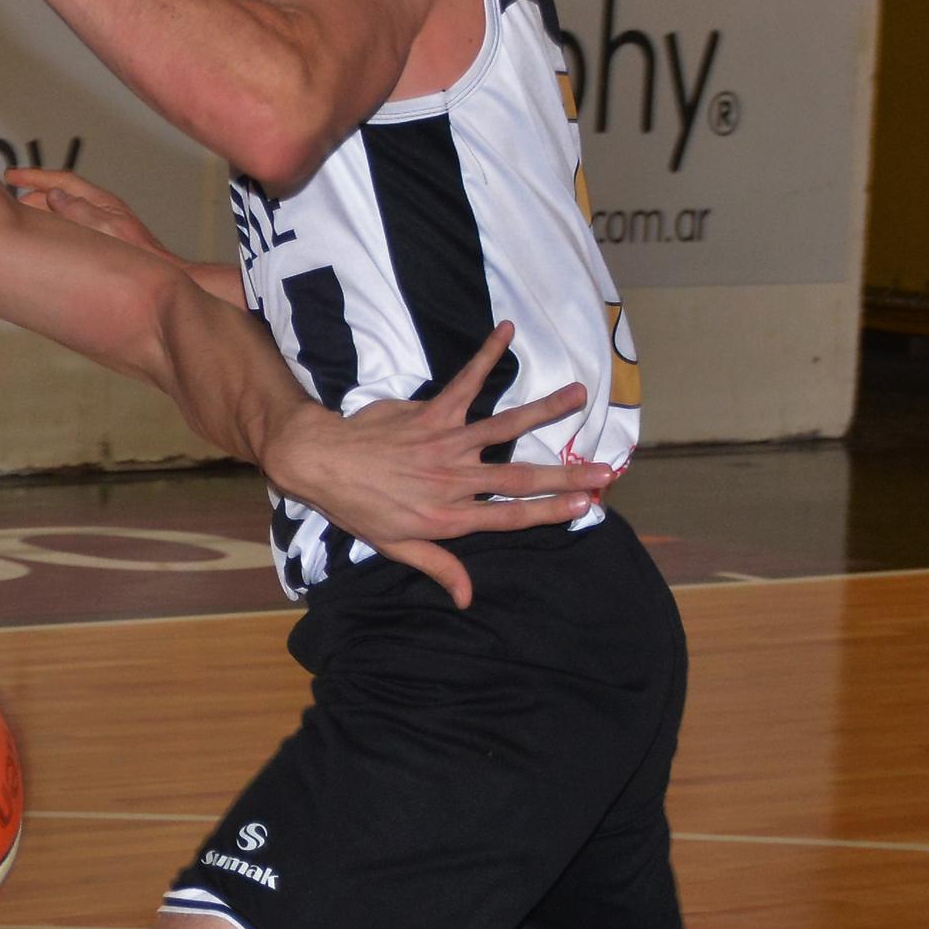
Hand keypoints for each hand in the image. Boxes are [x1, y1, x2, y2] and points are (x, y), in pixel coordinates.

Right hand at [6, 165, 165, 257]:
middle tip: (10, 194)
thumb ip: (79, 209)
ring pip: (62, 209)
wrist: (160, 271)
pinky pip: (67, 225)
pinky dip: (51, 224)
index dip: (34, 176)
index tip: (12, 175)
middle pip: (59, 193)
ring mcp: (99, 222)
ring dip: (41, 208)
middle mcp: (99, 208)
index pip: (62, 181)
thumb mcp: (106, 227)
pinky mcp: (99, 237)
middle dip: (33, 191)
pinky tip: (45, 235)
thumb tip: (55, 196)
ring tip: (21, 213)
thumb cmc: (139, 253)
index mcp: (100, 201)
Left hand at [256, 323, 616, 608]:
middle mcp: (454, 480)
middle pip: (520, 477)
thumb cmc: (357, 508)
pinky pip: (464, 383)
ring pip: (504, 427)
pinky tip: (505, 331)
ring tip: (579, 394)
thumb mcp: (395, 547)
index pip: (511, 517)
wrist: (321, 464)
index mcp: (448, 517)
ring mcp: (445, 444)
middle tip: (607, 468)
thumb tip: (468, 597)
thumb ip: (437, 566)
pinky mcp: (431, 413)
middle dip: (567, 473)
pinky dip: (485, 356)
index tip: (588, 504)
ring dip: (544, 409)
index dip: (552, 511)